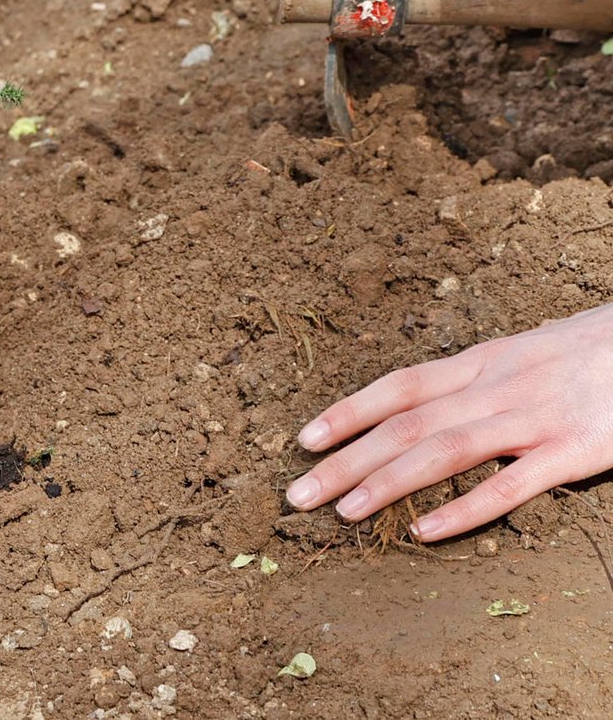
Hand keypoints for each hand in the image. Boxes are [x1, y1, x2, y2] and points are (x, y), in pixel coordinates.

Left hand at [286, 304, 612, 540]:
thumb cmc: (596, 347)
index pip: (400, 386)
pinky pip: (511, 484)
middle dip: (346, 459)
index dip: (347, 412)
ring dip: (386, 483)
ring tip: (342, 513)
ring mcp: (536, 417)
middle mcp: (498, 386)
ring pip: (444, 451)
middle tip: (296, 494)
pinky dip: (464, 509)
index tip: (303, 440)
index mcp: (484, 362)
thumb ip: (480, 377)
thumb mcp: (528, 350)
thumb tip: (430, 400)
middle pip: (406, 423)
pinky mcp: (578, 449)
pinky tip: (424, 532)